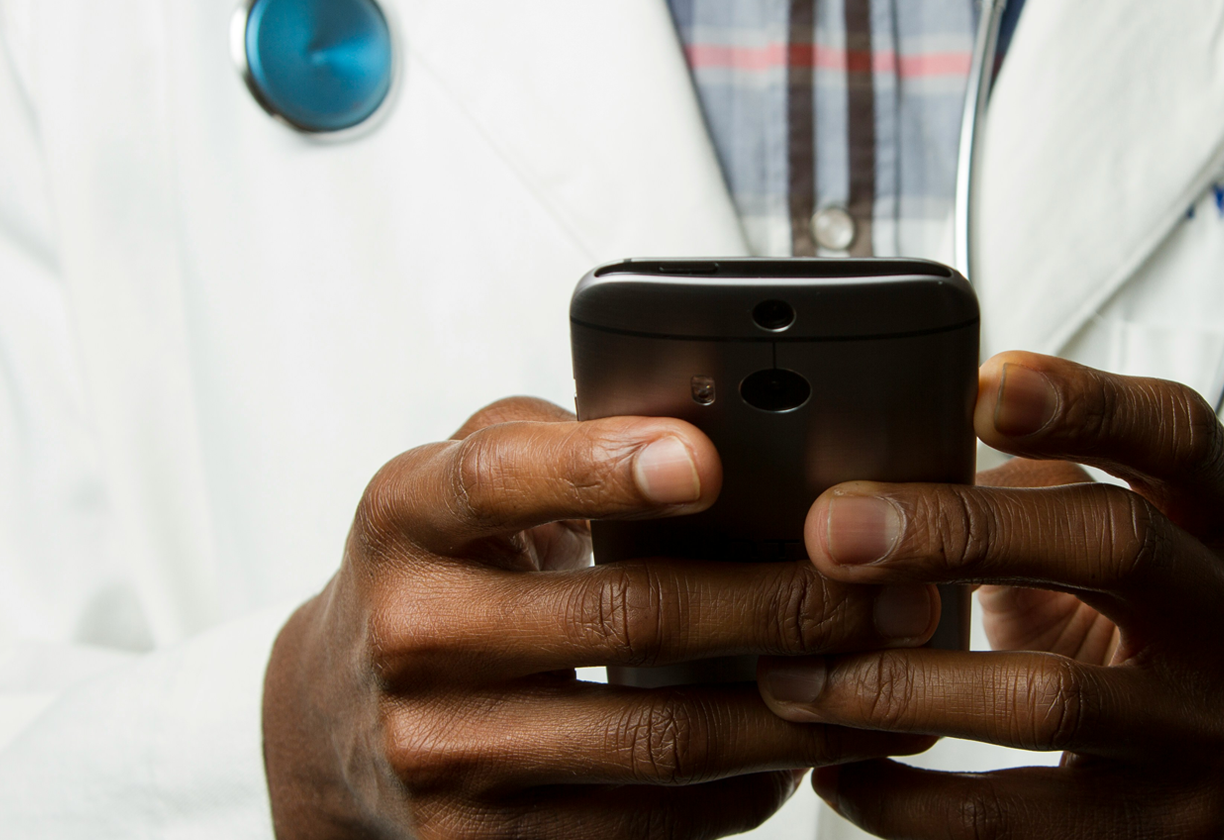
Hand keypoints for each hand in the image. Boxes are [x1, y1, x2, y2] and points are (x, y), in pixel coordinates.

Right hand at [264, 397, 936, 838]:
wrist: (333, 720)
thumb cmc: (444, 569)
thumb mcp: (462, 482)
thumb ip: (559, 441)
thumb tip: (711, 425)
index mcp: (407, 516)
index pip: (502, 480)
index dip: (603, 468)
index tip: (707, 461)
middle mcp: (411, 634)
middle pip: (624, 618)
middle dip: (780, 604)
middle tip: (890, 590)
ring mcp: (439, 752)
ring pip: (655, 739)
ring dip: (792, 712)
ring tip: (887, 679)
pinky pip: (641, 823)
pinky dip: (741, 790)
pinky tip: (806, 751)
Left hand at [755, 353, 1223, 837]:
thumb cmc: (1143, 621)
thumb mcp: (1126, 532)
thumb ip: (1037, 483)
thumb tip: (875, 452)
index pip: (1178, 434)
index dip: (1085, 403)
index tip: (979, 388)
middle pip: (1115, 543)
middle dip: (960, 529)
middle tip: (833, 530)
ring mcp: (1210, 733)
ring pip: (1049, 698)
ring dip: (901, 682)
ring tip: (797, 671)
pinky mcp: (1163, 836)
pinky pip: (1013, 821)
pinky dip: (907, 800)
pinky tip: (837, 768)